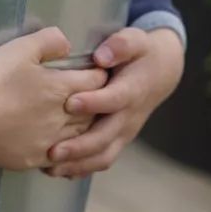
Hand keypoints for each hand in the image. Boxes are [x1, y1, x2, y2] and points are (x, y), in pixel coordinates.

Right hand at [0, 26, 109, 171]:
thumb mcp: (20, 48)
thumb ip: (49, 40)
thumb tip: (69, 46)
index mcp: (61, 88)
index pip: (96, 81)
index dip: (98, 75)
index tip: (96, 72)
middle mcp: (62, 118)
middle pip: (94, 111)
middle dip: (96, 103)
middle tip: (93, 97)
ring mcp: (49, 142)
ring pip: (80, 136)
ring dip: (83, 128)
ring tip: (76, 120)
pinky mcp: (34, 159)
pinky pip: (59, 158)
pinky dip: (64, 151)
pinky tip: (59, 146)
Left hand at [44, 27, 183, 178]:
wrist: (161, 73)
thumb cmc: (141, 53)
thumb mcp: (136, 40)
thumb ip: (121, 44)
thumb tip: (102, 56)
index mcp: (132, 90)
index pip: (114, 99)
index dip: (94, 102)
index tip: (70, 103)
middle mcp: (129, 116)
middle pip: (106, 136)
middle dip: (80, 146)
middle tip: (52, 152)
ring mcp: (124, 132)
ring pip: (104, 155)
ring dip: (78, 164)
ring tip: (49, 168)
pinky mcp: (117, 140)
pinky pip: (101, 159)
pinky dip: (81, 168)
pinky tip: (57, 171)